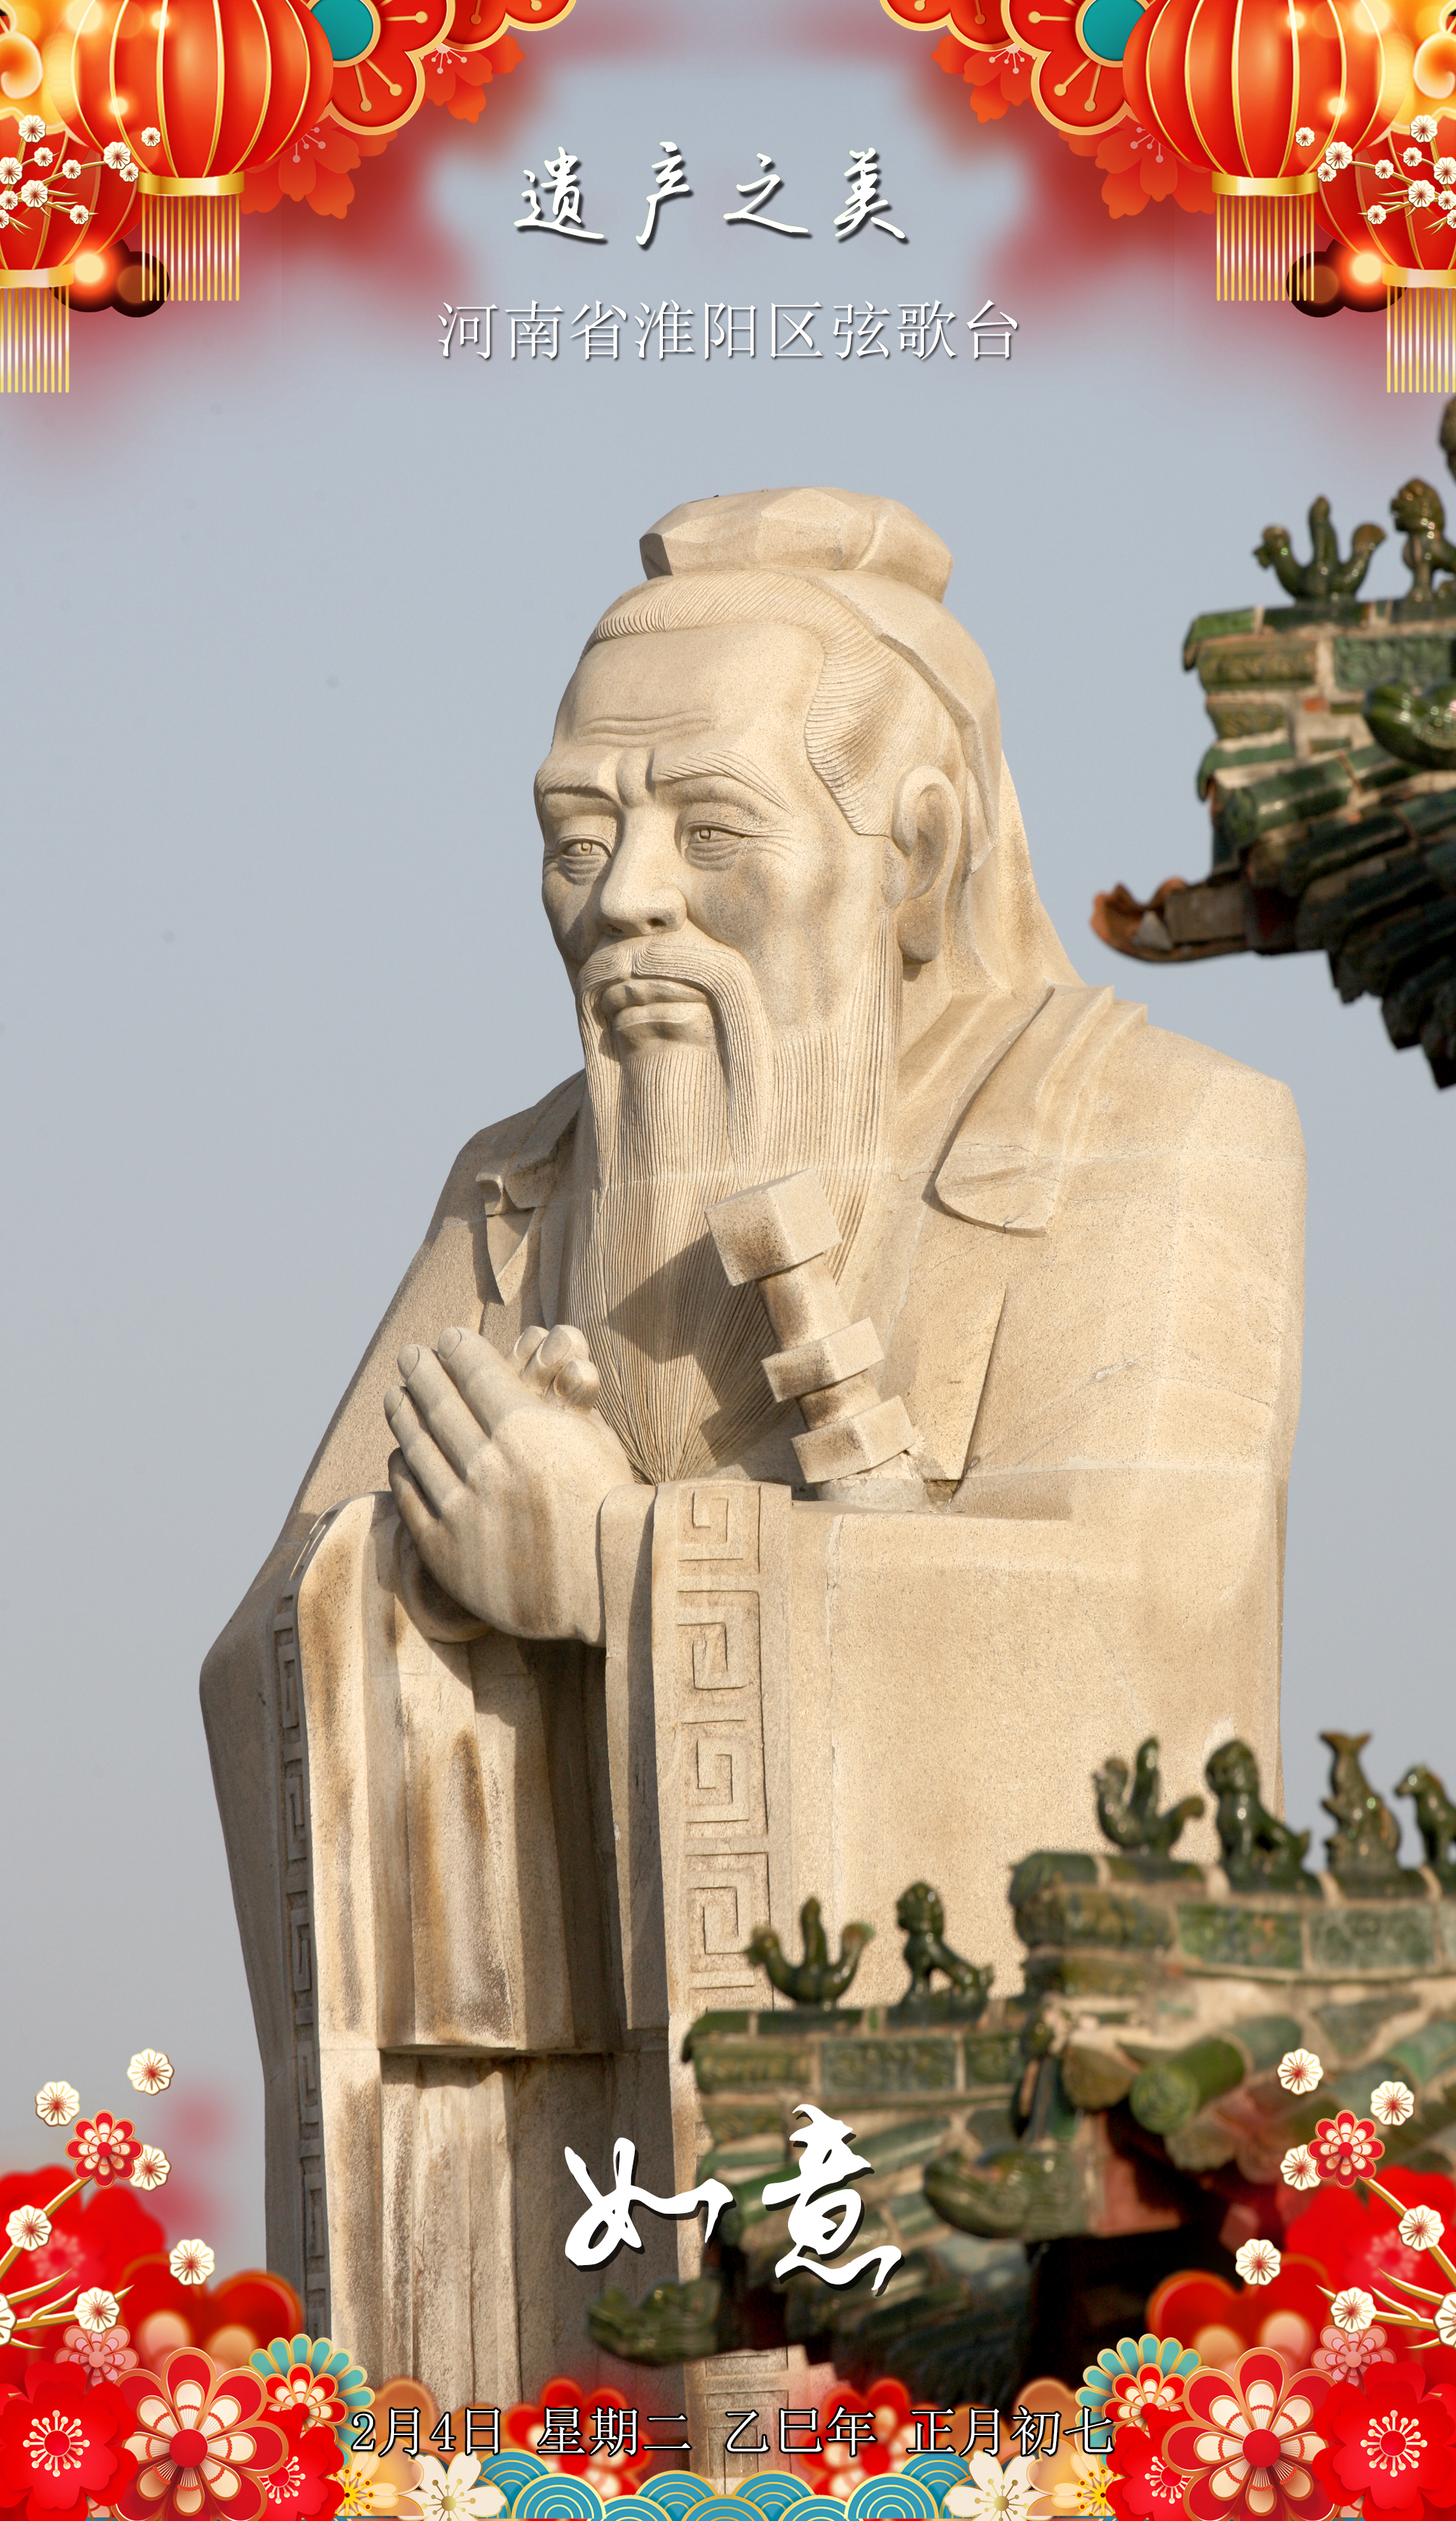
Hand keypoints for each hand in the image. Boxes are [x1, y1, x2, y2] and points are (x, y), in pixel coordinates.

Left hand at [384, 1325, 635, 1644]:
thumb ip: (557, 1403)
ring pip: (416, 1447)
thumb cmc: (610, 1506)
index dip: (457, 1350)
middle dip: (421, 1372)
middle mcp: (488, 1467)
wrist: (609, 1588)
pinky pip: (410, 1496)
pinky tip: (402, 1452)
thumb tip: (526, 1366)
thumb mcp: (596, 1440)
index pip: (475, 1373)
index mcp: (527, 1431)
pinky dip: (401, 1467)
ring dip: (402, 1414)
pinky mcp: (445, 1551)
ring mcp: (462, 1511)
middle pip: (438, 1403)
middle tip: (410, 1355)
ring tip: (396, 1395)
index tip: (449, 1339)